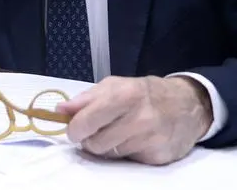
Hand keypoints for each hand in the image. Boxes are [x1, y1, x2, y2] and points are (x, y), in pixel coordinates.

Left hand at [57, 75, 212, 164]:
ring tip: (115, 133)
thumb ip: (85, 98)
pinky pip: (129, 160)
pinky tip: (133, 140)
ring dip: (106, 147)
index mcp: (124, 95)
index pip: (88, 120)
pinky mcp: (159, 156)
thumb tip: (60, 110)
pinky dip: (125, 153)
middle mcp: (140, 118)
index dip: (75, 128)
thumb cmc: (143, 93)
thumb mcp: (114, 85)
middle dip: (89, 140)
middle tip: (93, 133)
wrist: (187, 105)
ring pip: (111, 154)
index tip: (73, 130)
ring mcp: (152, 139)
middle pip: (97, 143)